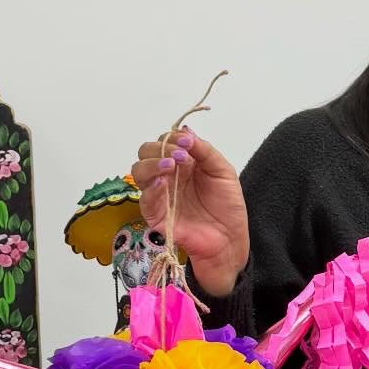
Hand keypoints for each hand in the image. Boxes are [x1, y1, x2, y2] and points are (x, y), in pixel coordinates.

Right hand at [130, 129, 248, 296]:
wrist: (229, 238)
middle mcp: (167, 176)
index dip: (171, 138)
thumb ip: (204, 151)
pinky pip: (145, 198)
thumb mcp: (222, 171)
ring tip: (171, 165)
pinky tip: (163, 183)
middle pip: (145, 153)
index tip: (187, 143)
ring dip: (152, 164)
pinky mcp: (155, 215)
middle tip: (179, 156)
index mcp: (182, 163)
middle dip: (159, 149)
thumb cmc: (227, 205)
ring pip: (138, 172)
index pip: (164, 142)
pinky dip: (151, 188)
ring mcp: (159, 194)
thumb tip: (186, 130)